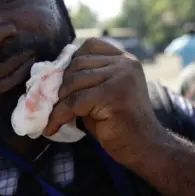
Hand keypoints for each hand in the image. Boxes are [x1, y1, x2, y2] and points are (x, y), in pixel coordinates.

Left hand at [43, 38, 165, 165]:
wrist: (145, 149)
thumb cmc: (121, 126)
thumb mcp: (102, 95)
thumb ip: (87, 82)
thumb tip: (52, 77)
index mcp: (126, 60)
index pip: (90, 46)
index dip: (72, 62)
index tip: (60, 82)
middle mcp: (125, 64)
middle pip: (78, 64)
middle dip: (60, 86)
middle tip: (49, 104)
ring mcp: (121, 77)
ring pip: (73, 82)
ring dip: (58, 102)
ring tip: (52, 118)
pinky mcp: (113, 94)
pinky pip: (74, 102)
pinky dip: (59, 115)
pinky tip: (52, 128)